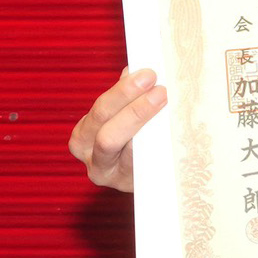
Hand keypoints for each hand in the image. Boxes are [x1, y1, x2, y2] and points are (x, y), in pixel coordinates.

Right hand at [68, 67, 167, 191]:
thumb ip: (124, 96)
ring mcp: (114, 178)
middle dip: (135, 110)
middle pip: (108, 135)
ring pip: (128, 155)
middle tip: (160, 90)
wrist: (144, 177)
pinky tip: (172, 135)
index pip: (101, 111)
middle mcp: (93, 161)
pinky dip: (158, 151)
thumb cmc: (130, 138)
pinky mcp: (133, 189)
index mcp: (85, 136)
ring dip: (148, 132)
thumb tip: (135, 68)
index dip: (123, 92)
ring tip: (167, 109)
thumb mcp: (121, 115)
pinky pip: (146, 169)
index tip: (147, 74)